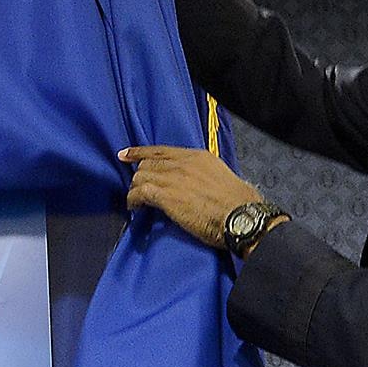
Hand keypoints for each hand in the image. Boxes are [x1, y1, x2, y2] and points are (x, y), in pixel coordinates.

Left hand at [119, 145, 274, 251]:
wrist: (241, 216)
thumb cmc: (238, 203)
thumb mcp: (220, 177)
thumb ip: (201, 174)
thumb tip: (192, 183)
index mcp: (197, 156)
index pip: (161, 150)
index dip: (140, 152)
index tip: (126, 154)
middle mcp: (183, 163)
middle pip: (148, 163)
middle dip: (140, 175)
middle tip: (138, 188)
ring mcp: (173, 178)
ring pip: (141, 176)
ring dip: (136, 189)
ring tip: (137, 201)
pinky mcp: (166, 196)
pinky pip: (139, 193)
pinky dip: (133, 200)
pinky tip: (135, 207)